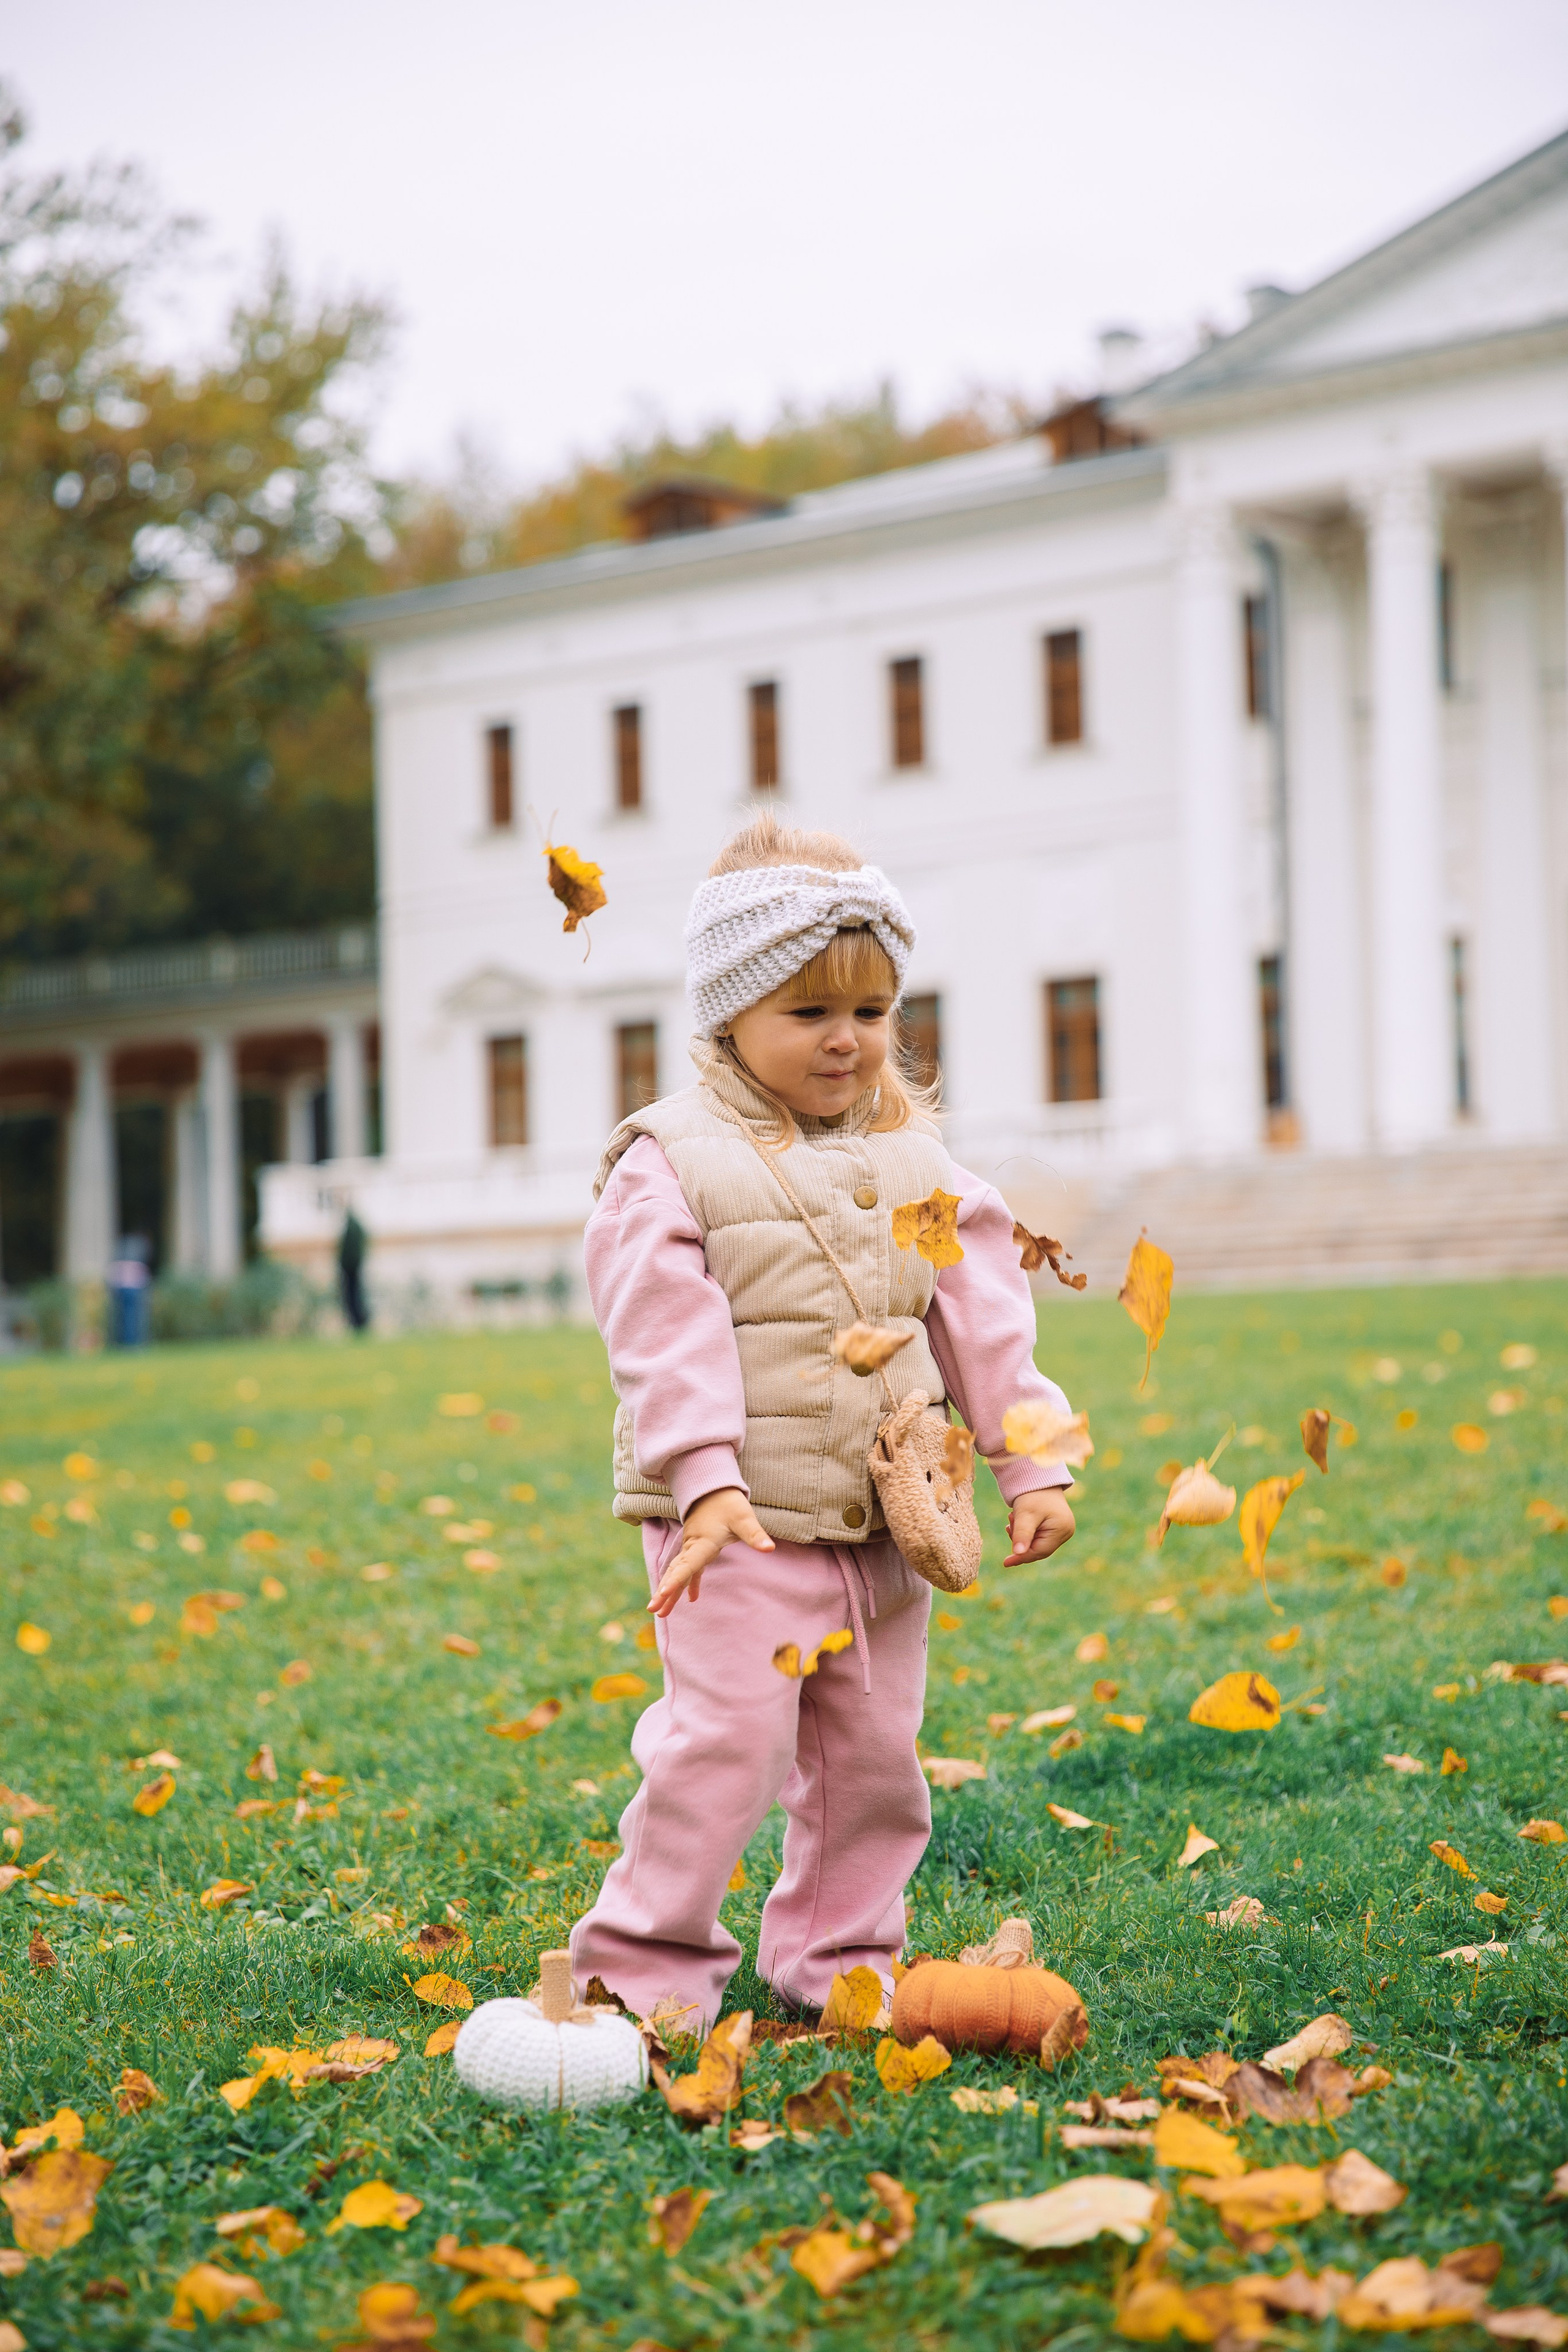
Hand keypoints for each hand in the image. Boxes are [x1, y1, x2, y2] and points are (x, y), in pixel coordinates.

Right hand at [649, 1487, 772, 1616]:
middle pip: (676, 1572)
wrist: (713, 1487)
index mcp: (702, 1542)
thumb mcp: (744, 1517)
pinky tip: (691, 1599)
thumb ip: (755, 1534)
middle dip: (664, 1592)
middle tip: (653, 1610)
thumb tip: (769, 1549)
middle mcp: (693, 1546)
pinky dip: (687, 1583)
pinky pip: (689, 1569)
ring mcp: (692, 1547)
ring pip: (678, 1572)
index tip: (662, 1594)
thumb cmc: (729, 1502)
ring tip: (660, 1612)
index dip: (674, 1581)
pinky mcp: (697, 1547)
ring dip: (670, 1591)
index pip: (686, 1565)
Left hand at [1003, 1487, 1074, 1567]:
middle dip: (1021, 1542)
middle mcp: (1066, 1532)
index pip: (1039, 1551)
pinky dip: (1026, 1532)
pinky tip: (1018, 1521)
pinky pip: (1039, 1537)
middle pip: (1038, 1549)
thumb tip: (1018, 1554)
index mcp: (1062, 1529)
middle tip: (1009, 1525)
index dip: (1022, 1557)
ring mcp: (1063, 1530)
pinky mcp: (1056, 1527)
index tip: (1006, 1562)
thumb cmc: (1033, 1494)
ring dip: (1022, 1535)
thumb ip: (1022, 1534)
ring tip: (1014, 1517)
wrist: (1038, 1479)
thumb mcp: (1025, 1514)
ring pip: (1037, 1544)